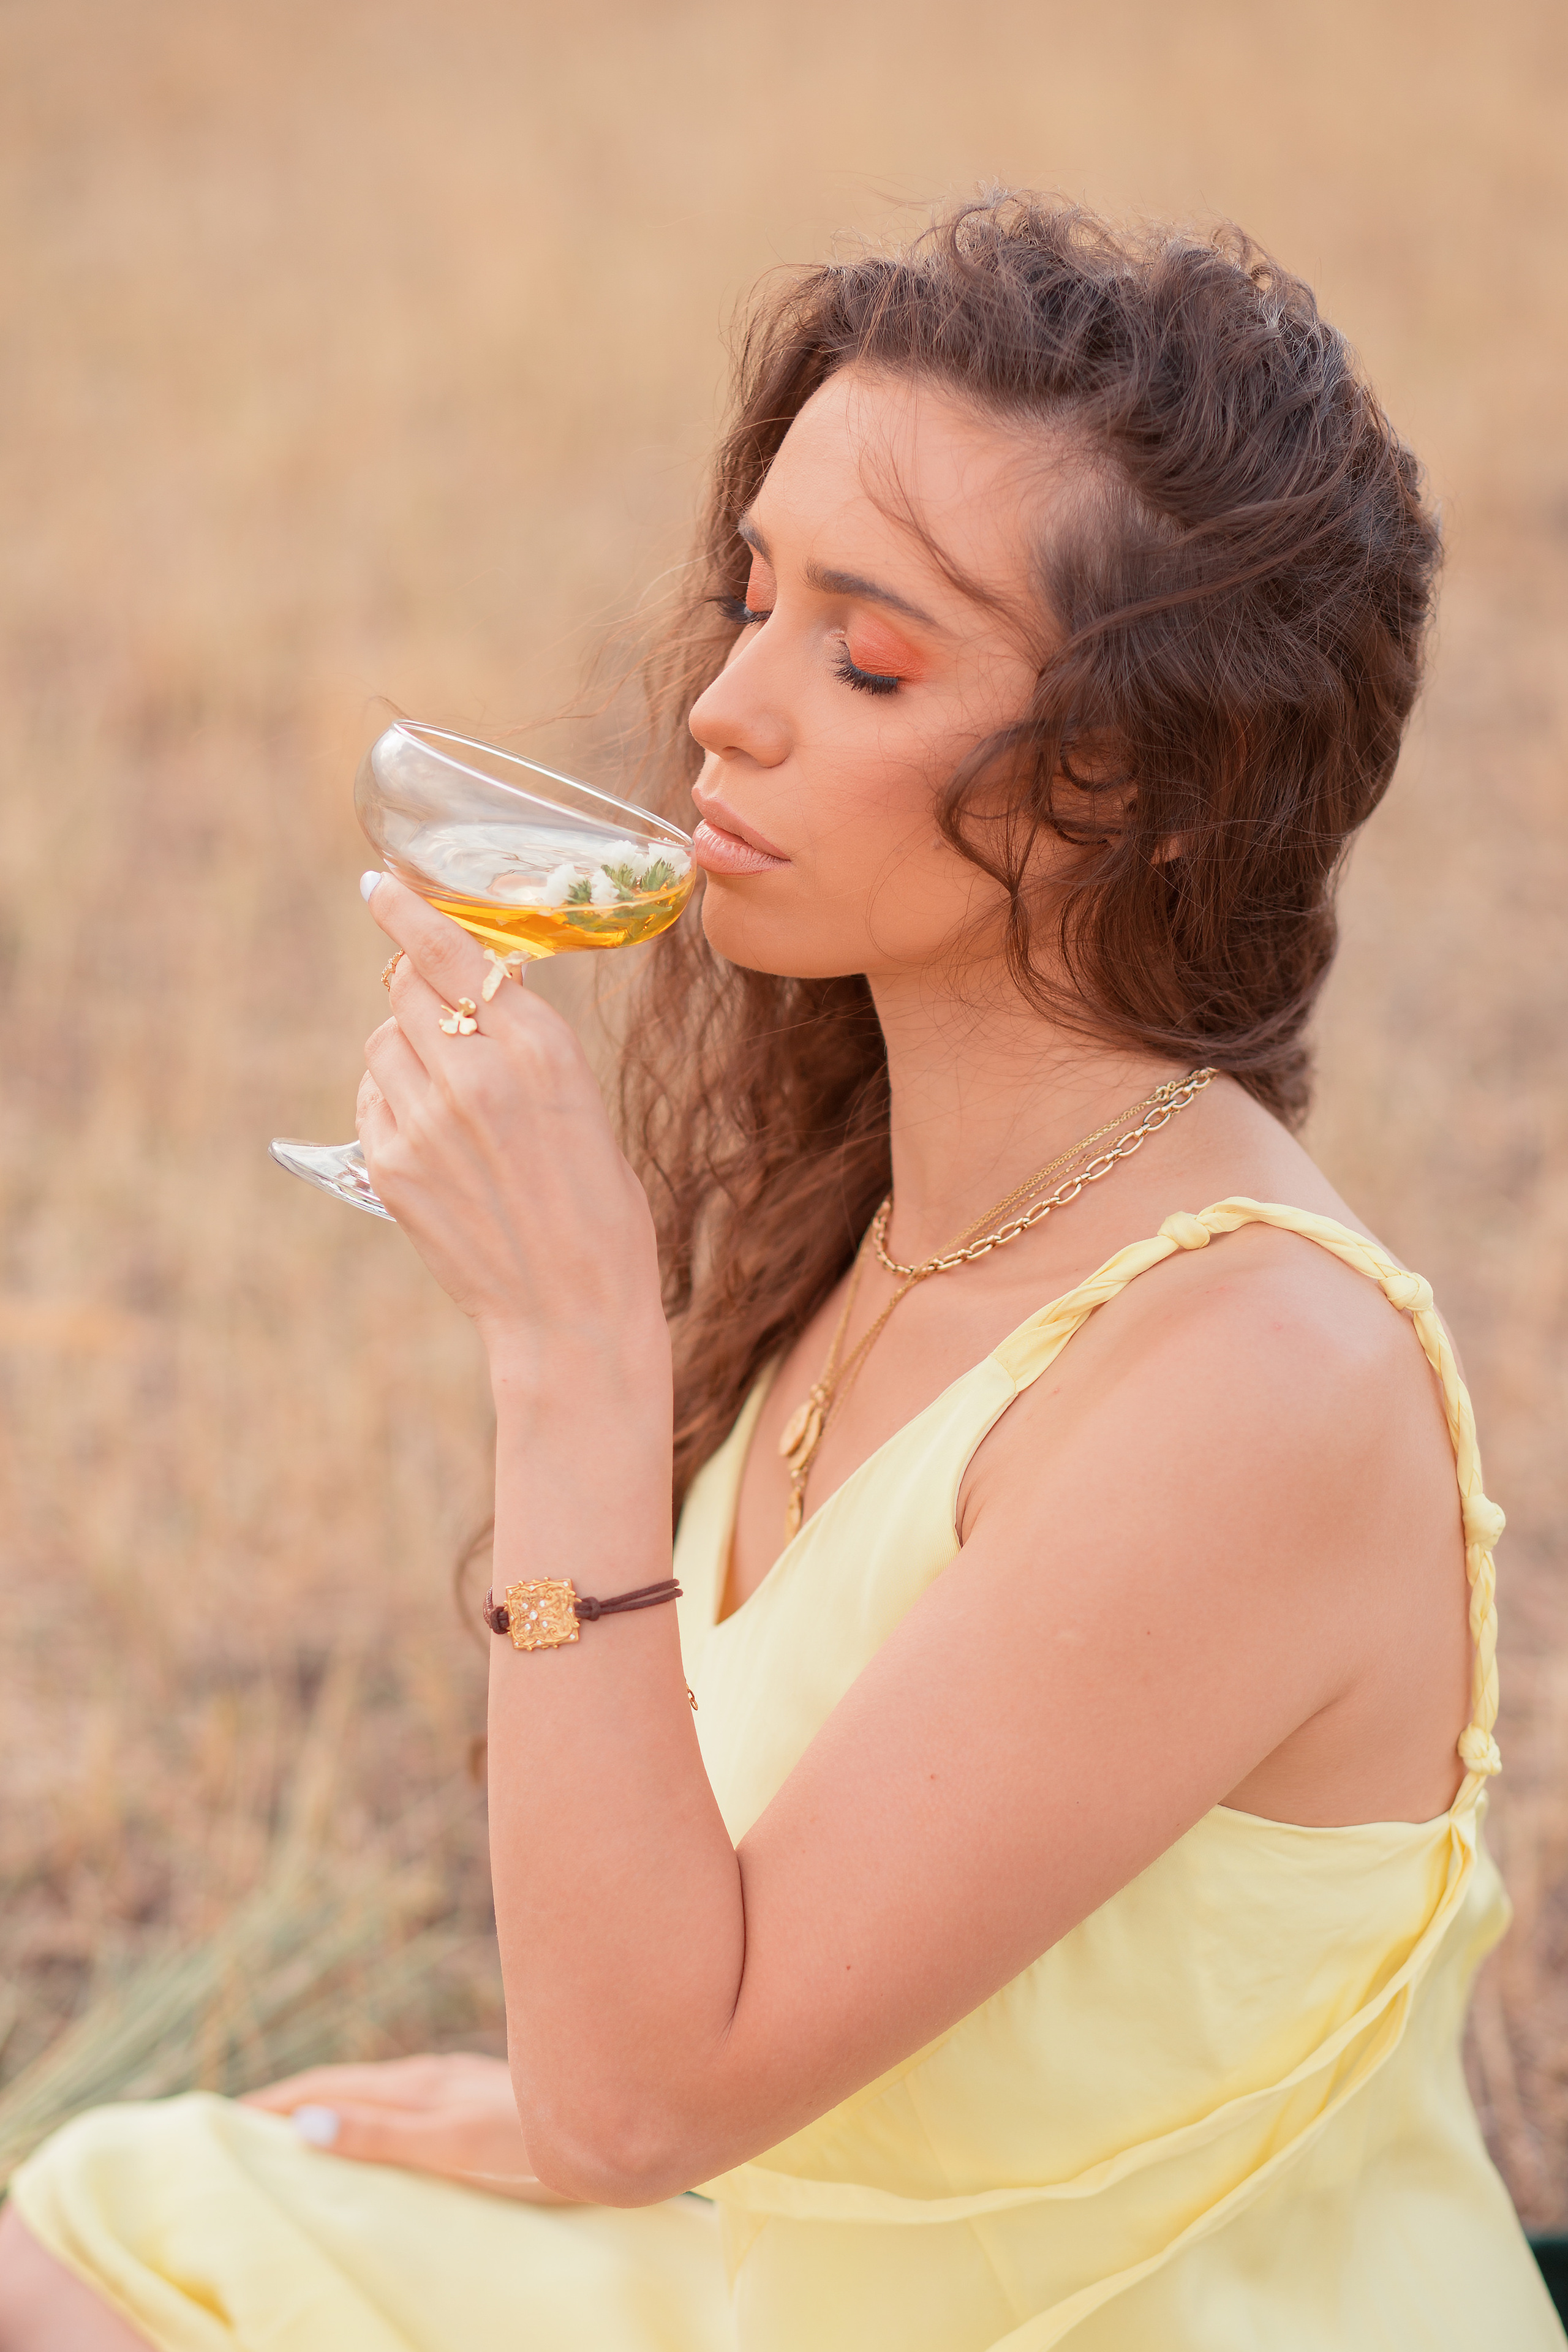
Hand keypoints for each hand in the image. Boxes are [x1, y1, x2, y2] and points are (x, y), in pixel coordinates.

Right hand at [242, 2052, 576, 2203]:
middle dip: (285, 2102)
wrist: (610, 2120)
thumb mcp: (453, 2144)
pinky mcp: (470, 2100)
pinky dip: (360, 2116)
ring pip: (368, 2093)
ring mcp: (449, 2085)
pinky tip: (367, 2132)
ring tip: (283, 2130)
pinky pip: (396, 2105)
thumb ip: (384, 2136)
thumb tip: (305, 2126)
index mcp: (412, 2086)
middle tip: (230, 2124)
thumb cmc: (535, 2144)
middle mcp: (426, 2078)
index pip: (322, 2091)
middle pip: (339, 2087)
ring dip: (322, 2107)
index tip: (216, 2117)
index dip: (270, 2104)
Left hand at [356, 878, 667, 1378]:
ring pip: (383, 1041)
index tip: (378, 885)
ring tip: (450, 1098)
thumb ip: (525, 1043)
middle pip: (407, 989)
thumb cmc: (596, 1209)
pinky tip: (430, 1136)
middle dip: (419, 992)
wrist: (571, 1311)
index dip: (406, 911)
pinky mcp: (389, 1165)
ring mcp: (425, 1121)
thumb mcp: (581, 1104)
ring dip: (405, 1049)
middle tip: (444, 1020)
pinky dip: (390, 1100)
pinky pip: (370, 1097)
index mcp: (542, 1050)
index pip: (452, 951)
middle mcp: (477, 1074)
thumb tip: (474, 988)